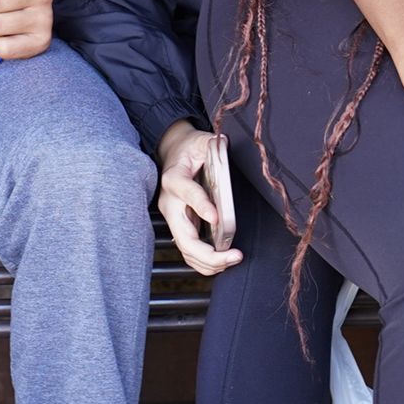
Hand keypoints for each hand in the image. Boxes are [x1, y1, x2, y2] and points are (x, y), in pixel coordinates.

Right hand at [156, 121, 242, 274]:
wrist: (173, 153)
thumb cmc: (189, 148)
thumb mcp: (201, 140)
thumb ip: (214, 145)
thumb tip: (228, 146)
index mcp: (174, 178)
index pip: (187, 193)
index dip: (201, 206)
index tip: (217, 218)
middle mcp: (170, 202)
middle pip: (184, 237)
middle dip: (208, 253)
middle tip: (233, 255)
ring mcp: (173, 218)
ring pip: (186, 249)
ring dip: (208, 262)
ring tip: (231, 261)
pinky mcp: (179, 226)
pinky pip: (189, 251)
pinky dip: (204, 261)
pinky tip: (221, 263)